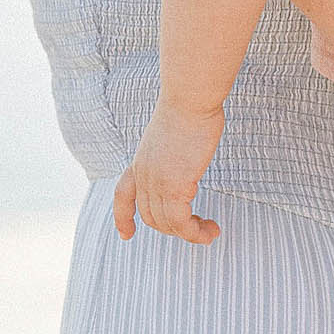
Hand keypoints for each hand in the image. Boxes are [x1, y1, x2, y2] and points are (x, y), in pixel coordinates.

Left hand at [113, 103, 225, 244]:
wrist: (189, 99)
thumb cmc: (189, 108)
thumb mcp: (172, 134)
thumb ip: (173, 149)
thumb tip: (187, 149)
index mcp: (140, 161)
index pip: (123, 195)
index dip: (123, 217)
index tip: (126, 234)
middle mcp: (144, 175)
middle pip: (151, 217)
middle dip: (174, 229)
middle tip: (200, 227)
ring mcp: (157, 183)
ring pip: (167, 224)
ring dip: (190, 234)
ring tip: (210, 232)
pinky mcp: (175, 186)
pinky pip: (181, 223)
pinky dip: (195, 233)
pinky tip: (211, 229)